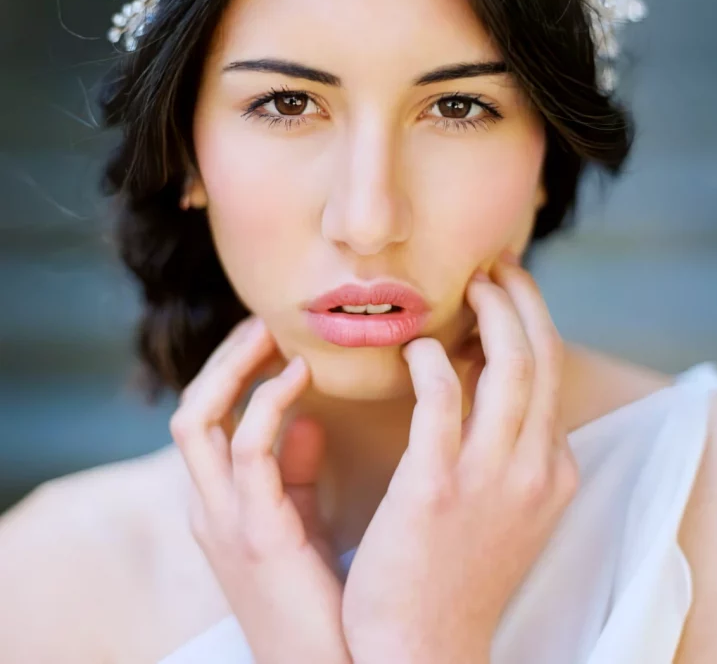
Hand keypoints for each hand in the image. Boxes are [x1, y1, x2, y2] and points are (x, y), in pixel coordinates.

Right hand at [169, 316, 351, 663]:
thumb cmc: (325, 599)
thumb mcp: (302, 524)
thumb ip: (297, 470)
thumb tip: (307, 417)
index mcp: (219, 503)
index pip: (205, 417)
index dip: (230, 369)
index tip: (270, 332)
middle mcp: (209, 506)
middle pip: (191, 408)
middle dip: (225, 357)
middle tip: (267, 318)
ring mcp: (225, 521)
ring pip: (198, 419)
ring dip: (235, 367)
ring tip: (275, 332)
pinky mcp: (255, 533)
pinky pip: (247, 450)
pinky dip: (267, 403)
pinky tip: (300, 377)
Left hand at [341, 256, 579, 663]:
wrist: (421, 646)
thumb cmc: (454, 568)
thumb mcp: (506, 505)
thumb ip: (507, 443)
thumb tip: (480, 371)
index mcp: (554, 470)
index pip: (553, 372)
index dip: (531, 318)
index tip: (507, 287)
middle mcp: (536, 468)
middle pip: (541, 354)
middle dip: (522, 296)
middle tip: (494, 264)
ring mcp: (491, 477)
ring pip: (507, 363)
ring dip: (490, 311)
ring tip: (467, 285)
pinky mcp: (436, 486)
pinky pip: (441, 398)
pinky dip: (433, 359)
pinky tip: (417, 348)